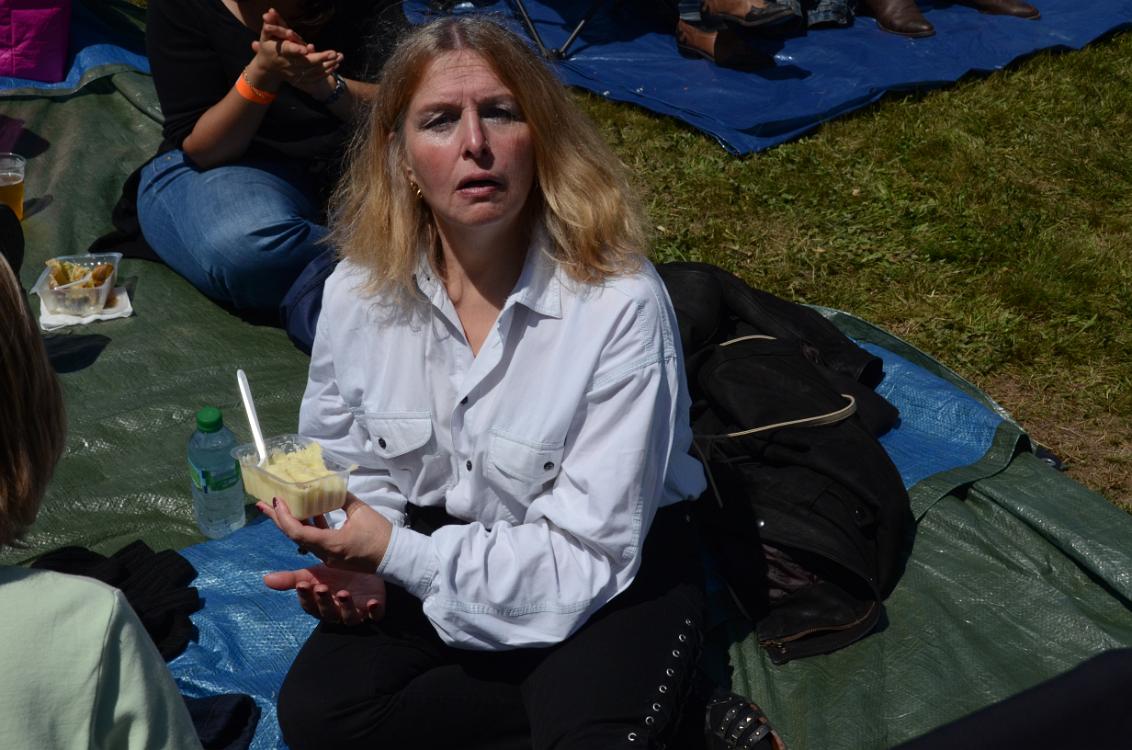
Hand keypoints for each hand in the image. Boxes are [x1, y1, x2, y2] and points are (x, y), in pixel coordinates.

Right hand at [247, 8, 342, 94]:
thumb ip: (271, 23)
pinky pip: (315, 78)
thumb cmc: (267, 48)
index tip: (305, 49)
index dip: (296, 50)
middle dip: (321, 58)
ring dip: (327, 65)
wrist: (267, 68)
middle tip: (334, 53)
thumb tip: (270, 11)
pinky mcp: (300, 79)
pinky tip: (334, 66)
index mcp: (281, 52)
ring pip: (313, 71)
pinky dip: (325, 73)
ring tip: (338, 58)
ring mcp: (294, 74)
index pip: (289, 50)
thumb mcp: (266, 35)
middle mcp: (288, 64)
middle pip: (306, 62)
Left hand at [257, 493, 392, 570]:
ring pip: (302, 538)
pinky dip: (307, 526)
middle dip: (277, 519)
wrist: (396, 557)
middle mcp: (325, 553)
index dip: (284, 516)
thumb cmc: (381, 535)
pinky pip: (314, 540)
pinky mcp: (334, 556)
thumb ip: (342, 498)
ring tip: (278, 506)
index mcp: (330, 543)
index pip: (297, 531)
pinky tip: (306, 513)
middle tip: (262, 504)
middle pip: (294, 536)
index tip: (277, 500)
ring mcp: (329, 557)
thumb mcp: (361, 511)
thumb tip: (330, 486)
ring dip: (290, 522)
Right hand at [263, 564, 385, 624]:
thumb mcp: (313, 575)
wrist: (363, 571)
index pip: (309, 605)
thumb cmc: (335, 575)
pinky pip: (374, 617)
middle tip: (322, 587)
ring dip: (346, 607)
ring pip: (349, 617)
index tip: (303, 584)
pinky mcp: (374, 611)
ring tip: (343, 593)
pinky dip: (373, 611)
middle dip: (324, 601)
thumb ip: (291, 579)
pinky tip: (371, 602)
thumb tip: (266, 579)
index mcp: (321, 604)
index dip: (306, 596)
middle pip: (328, 613)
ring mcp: (356, 612)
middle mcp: (337, 612)